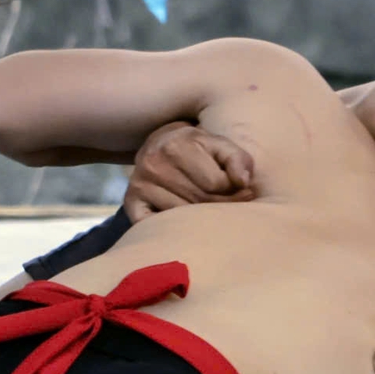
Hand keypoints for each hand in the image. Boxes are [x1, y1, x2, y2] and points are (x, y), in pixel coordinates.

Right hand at [123, 121, 257, 221]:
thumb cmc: (197, 149)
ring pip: (181, 217)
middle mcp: (153, 165)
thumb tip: (242, 182)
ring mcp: (139, 185)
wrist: (161, 144)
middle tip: (234, 209)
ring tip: (211, 214)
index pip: (216, 184)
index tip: (243, 191)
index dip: (235, 191)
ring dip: (201, 220)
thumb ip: (237, 159)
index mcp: (176, 147)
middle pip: (199, 201)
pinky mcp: (131, 203)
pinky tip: (183, 225)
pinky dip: (170, 229)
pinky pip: (154, 226)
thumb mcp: (219, 145)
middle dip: (222, 207)